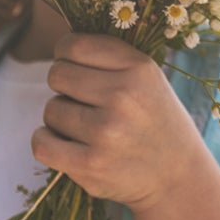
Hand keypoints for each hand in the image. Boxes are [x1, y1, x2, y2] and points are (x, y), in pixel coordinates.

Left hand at [31, 33, 205, 211]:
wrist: (178, 174)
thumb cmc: (152, 117)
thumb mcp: (146, 76)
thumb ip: (107, 56)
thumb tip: (60, 45)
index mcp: (138, 68)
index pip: (74, 45)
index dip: (64, 53)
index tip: (72, 65)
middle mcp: (123, 96)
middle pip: (57, 75)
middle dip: (63, 86)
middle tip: (82, 100)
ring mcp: (106, 132)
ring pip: (51, 109)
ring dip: (61, 117)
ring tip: (86, 126)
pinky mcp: (91, 166)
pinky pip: (41, 143)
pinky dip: (46, 141)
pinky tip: (64, 143)